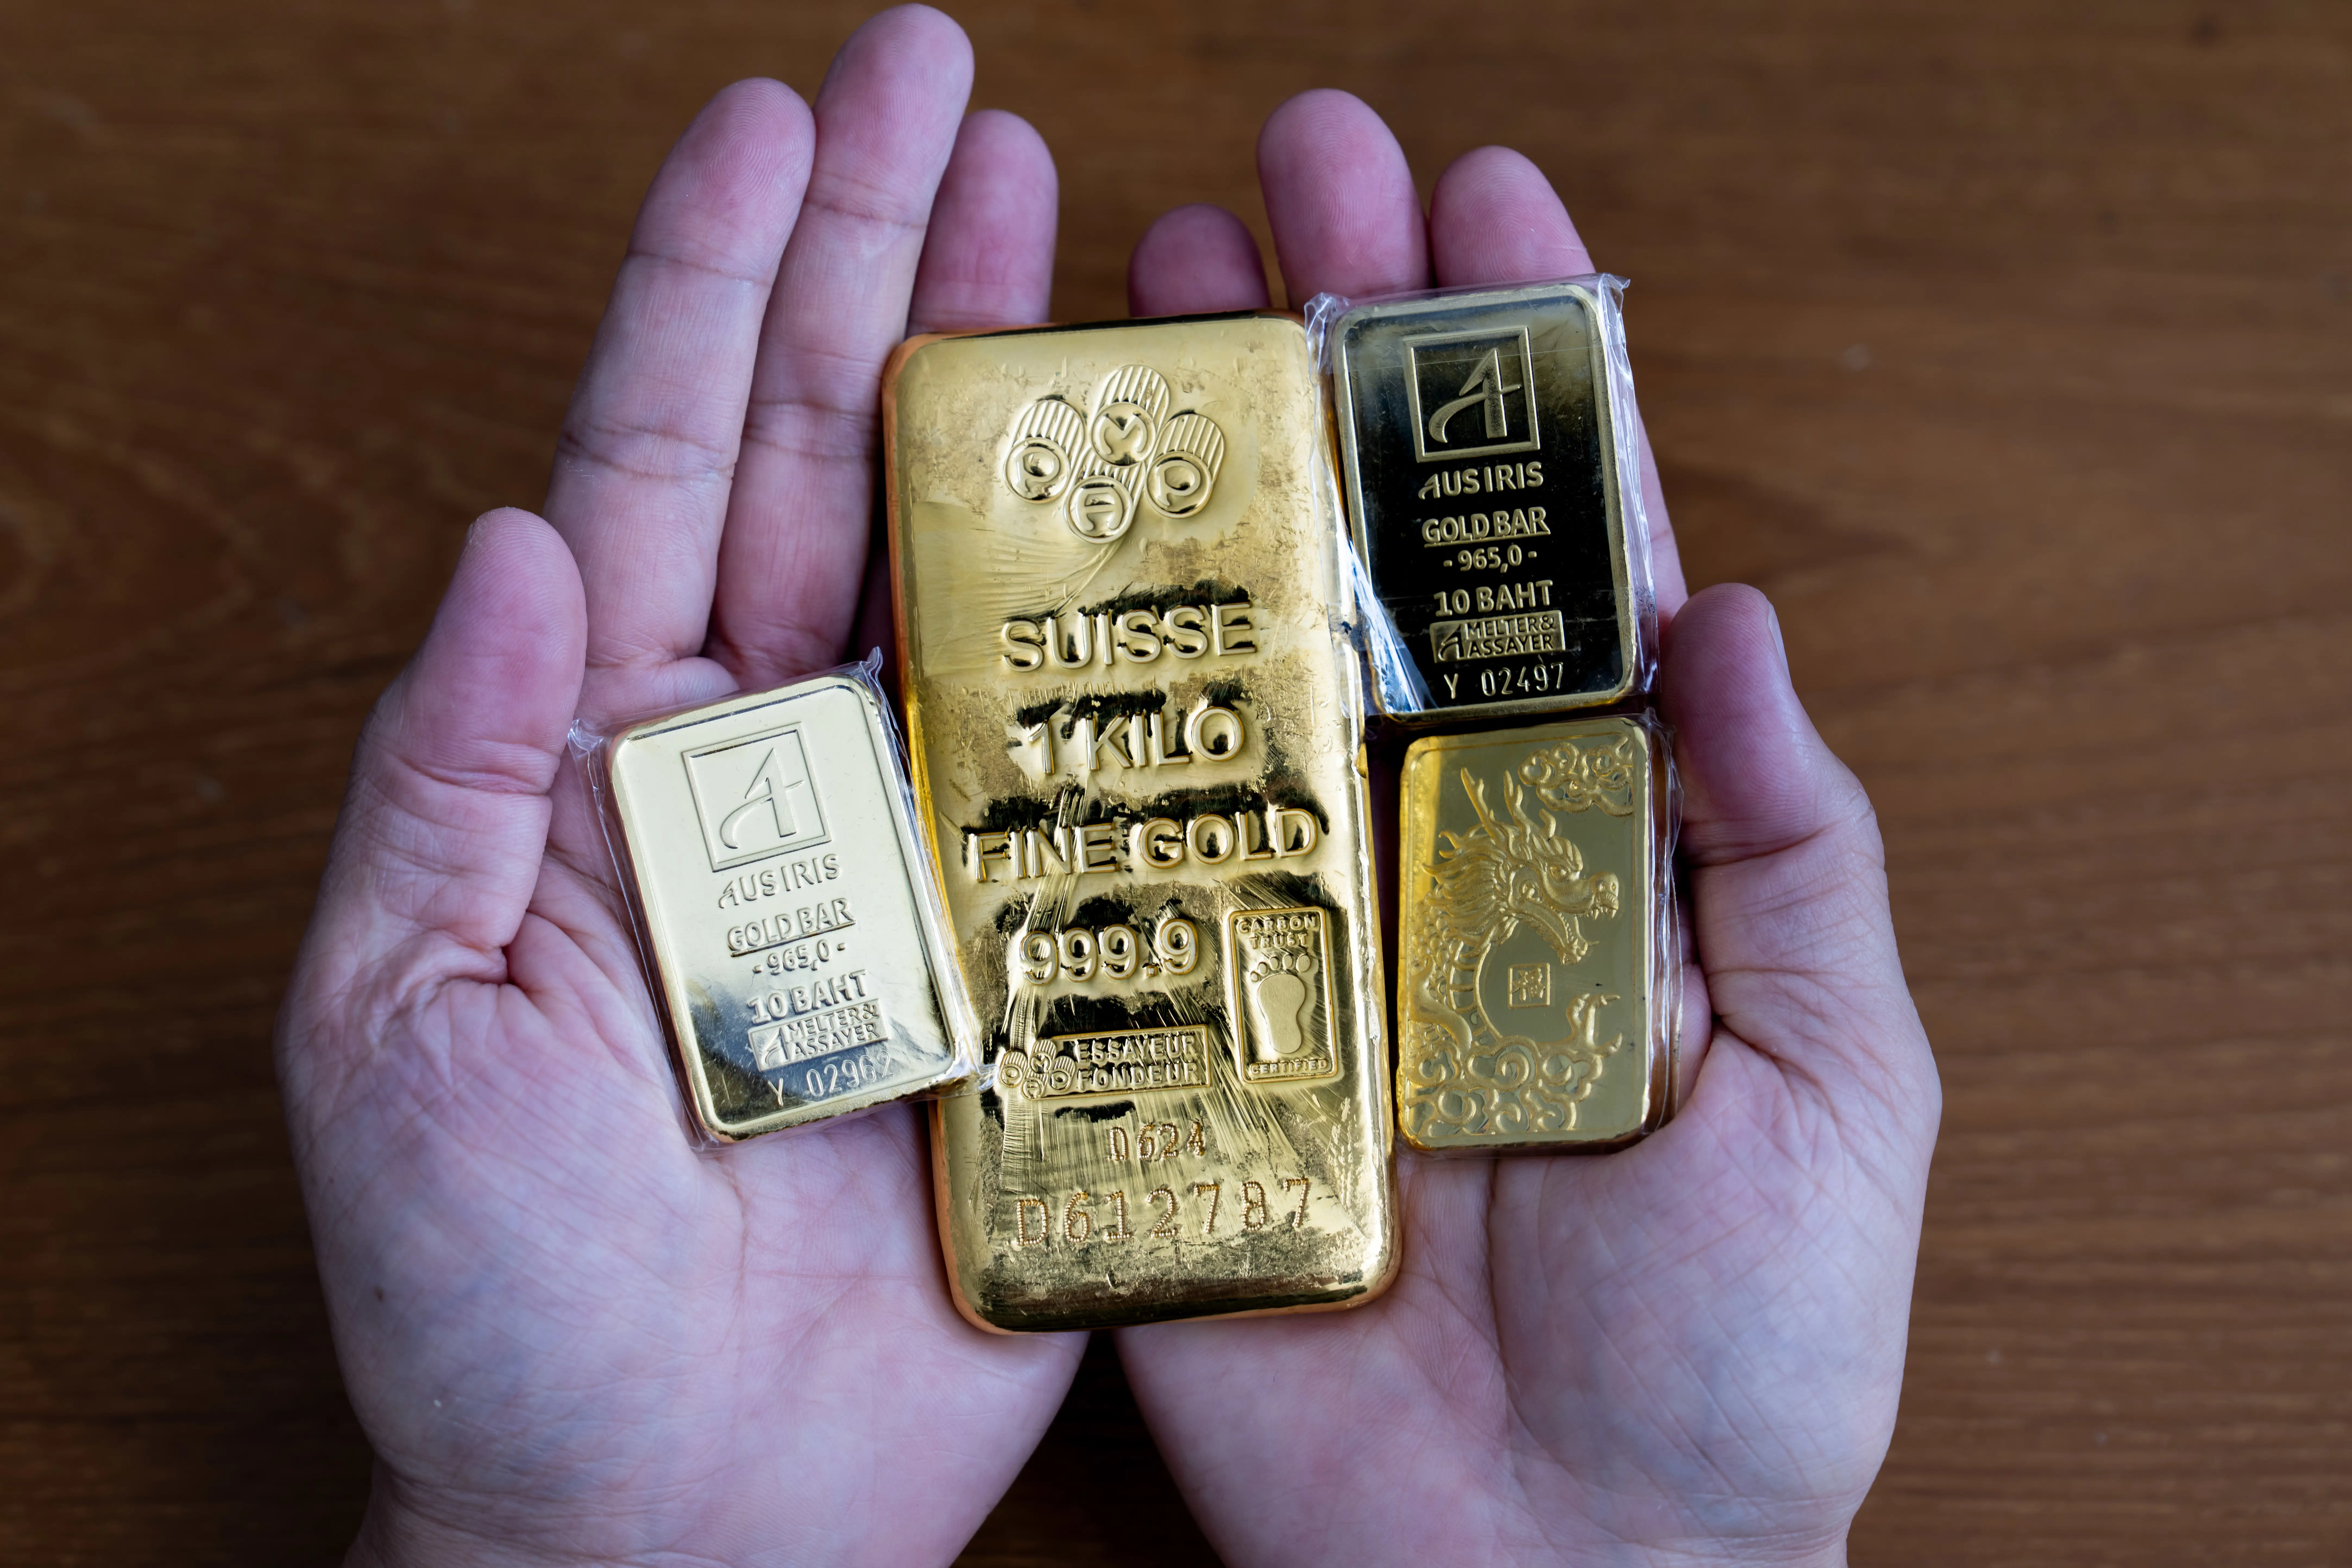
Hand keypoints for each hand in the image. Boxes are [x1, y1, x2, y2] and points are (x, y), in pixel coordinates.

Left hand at [275, 12, 1081, 1564]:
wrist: (666, 1512)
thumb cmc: (492, 1302)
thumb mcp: (391, 1027)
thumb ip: (448, 778)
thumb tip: (506, 538)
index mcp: (616, 762)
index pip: (661, 461)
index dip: (717, 280)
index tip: (777, 117)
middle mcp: (776, 767)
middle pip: (832, 466)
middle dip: (887, 263)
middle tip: (952, 88)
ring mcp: (921, 846)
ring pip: (972, 571)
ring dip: (1014, 391)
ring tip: (1072, 214)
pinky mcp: (1038, 951)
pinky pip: (1098, 760)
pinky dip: (1145, 630)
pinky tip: (1193, 491)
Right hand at [1116, 94, 1940, 1565]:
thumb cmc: (1739, 1359)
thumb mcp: (1841, 1088)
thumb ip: (1793, 852)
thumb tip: (1736, 615)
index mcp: (1584, 838)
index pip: (1548, 556)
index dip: (1512, 373)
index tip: (1475, 198)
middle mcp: (1421, 848)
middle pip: (1362, 563)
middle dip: (1325, 352)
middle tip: (1274, 175)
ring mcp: (1280, 930)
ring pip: (1220, 662)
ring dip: (1180, 475)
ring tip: (1129, 290)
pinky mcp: (1164, 1039)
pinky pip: (1097, 862)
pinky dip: (1046, 715)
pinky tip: (992, 556)